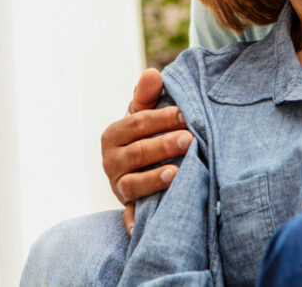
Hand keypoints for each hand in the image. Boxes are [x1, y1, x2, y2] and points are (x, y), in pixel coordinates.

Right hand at [101, 69, 193, 232]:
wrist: (139, 165)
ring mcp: (119, 187)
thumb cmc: (145, 133)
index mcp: (114, 135)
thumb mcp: (144, 112)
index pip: (136, 124)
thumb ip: (148, 95)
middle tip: (190, 139)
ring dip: (154, 180)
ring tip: (177, 173)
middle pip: (137, 153)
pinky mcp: (128, 208)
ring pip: (133, 184)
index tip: (185, 114)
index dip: (161, 118)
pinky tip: (144, 228)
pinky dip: (134, 223)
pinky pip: (130, 217)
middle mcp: (111, 162)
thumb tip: (152, 73)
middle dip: (163, 146)